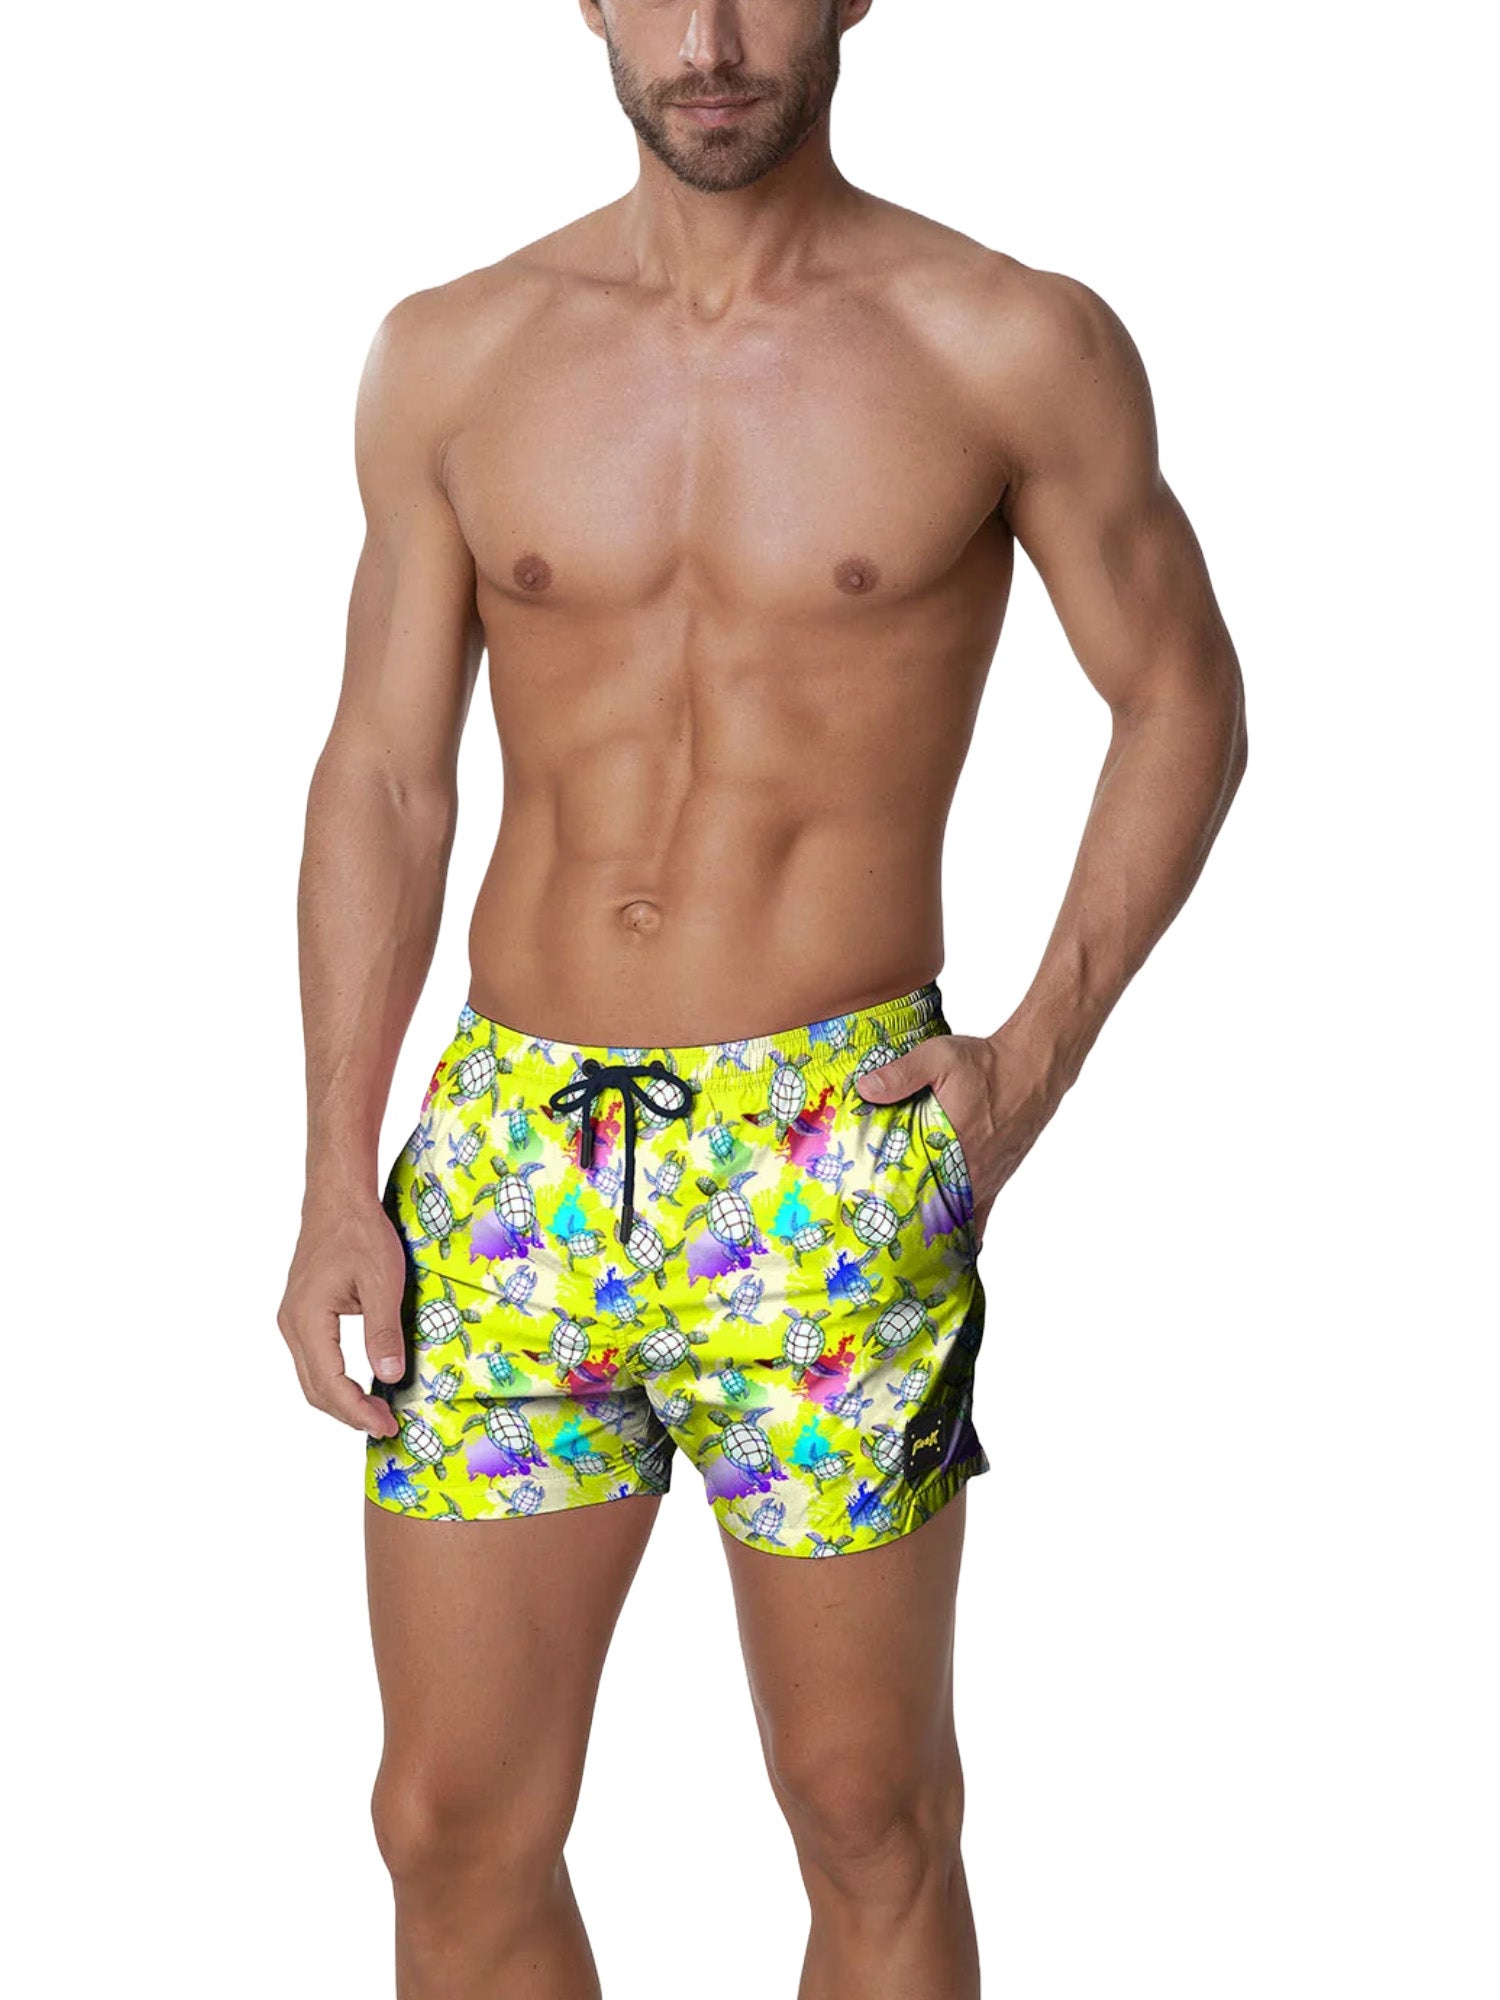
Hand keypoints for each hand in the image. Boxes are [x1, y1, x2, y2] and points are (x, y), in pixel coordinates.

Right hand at [277, 1194, 406, 1437]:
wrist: (338, 1199)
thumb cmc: (360, 1233)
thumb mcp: (382, 1282)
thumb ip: (383, 1332)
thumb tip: (389, 1377)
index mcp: (307, 1320)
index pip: (329, 1384)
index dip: (357, 1412)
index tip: (387, 1426)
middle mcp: (292, 1325)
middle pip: (315, 1389)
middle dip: (349, 1414)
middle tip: (386, 1425)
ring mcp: (293, 1320)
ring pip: (312, 1377)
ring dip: (342, 1399)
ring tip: (377, 1411)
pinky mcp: (302, 1314)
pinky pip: (314, 1359)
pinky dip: (336, 1379)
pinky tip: (363, 1384)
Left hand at [853, 1028, 1060, 1247]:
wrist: (1034, 1069)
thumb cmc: (987, 1064)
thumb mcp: (940, 1057)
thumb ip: (901, 1074)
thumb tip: (865, 1088)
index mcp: (953, 1144)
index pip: (917, 1187)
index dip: (892, 1205)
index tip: (868, 1221)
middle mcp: (972, 1170)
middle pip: (933, 1210)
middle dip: (906, 1224)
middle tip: (878, 1240)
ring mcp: (987, 1179)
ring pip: (955, 1217)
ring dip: (932, 1229)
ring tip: (904, 1248)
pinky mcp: (998, 1179)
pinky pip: (981, 1216)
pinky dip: (965, 1231)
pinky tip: (951, 1248)